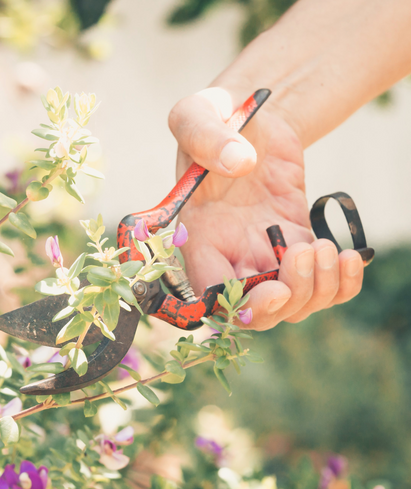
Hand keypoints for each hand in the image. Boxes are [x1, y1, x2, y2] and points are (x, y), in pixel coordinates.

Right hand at [169, 88, 363, 329]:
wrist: (252, 116)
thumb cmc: (216, 116)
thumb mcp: (199, 114)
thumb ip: (207, 136)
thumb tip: (240, 163)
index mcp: (199, 235)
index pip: (211, 293)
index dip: (239, 306)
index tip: (274, 289)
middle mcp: (228, 253)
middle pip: (254, 313)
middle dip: (287, 301)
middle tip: (307, 254)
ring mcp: (264, 252)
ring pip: (292, 304)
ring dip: (318, 290)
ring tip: (329, 248)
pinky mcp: (296, 241)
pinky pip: (320, 282)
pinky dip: (341, 283)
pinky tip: (351, 256)